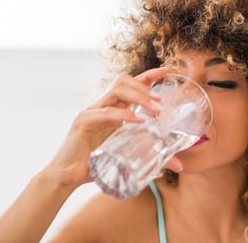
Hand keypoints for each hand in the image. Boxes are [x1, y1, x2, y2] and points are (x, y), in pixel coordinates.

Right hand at [45, 67, 181, 189]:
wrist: (68, 176)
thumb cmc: (97, 162)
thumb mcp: (128, 154)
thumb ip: (151, 155)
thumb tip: (179, 163)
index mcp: (112, 108)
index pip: (131, 84)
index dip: (149, 75)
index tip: (167, 70)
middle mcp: (102, 105)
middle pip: (123, 81)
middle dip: (145, 86)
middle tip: (162, 100)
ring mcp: (92, 111)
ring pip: (116, 91)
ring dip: (138, 96)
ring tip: (155, 108)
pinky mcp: (83, 122)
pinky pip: (106, 113)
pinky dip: (124, 114)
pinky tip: (139, 122)